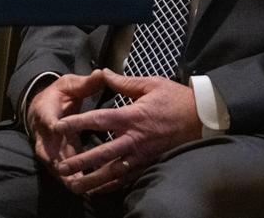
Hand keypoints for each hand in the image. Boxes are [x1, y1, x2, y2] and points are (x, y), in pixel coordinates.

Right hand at [28, 71, 103, 180]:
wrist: (41, 108)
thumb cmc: (59, 95)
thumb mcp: (69, 85)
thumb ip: (86, 83)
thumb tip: (102, 73)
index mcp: (46, 111)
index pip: (47, 117)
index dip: (52, 123)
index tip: (58, 128)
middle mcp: (43, 132)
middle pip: (47, 148)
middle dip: (57, 160)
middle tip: (70, 171)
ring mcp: (47, 146)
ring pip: (53, 164)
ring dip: (64, 176)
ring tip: (79, 187)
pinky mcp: (55, 156)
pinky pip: (60, 170)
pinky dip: (70, 179)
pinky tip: (85, 190)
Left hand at [53, 71, 201, 194]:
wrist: (205, 119)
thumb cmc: (178, 99)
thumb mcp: (151, 84)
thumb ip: (123, 82)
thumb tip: (102, 72)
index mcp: (132, 116)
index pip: (99, 120)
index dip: (77, 123)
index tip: (58, 126)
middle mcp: (135, 139)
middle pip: (103, 153)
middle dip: (81, 161)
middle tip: (61, 166)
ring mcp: (143, 155)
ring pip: (114, 171)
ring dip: (93, 180)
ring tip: (74, 185)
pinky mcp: (150, 164)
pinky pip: (128, 178)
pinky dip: (111, 186)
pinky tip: (97, 191)